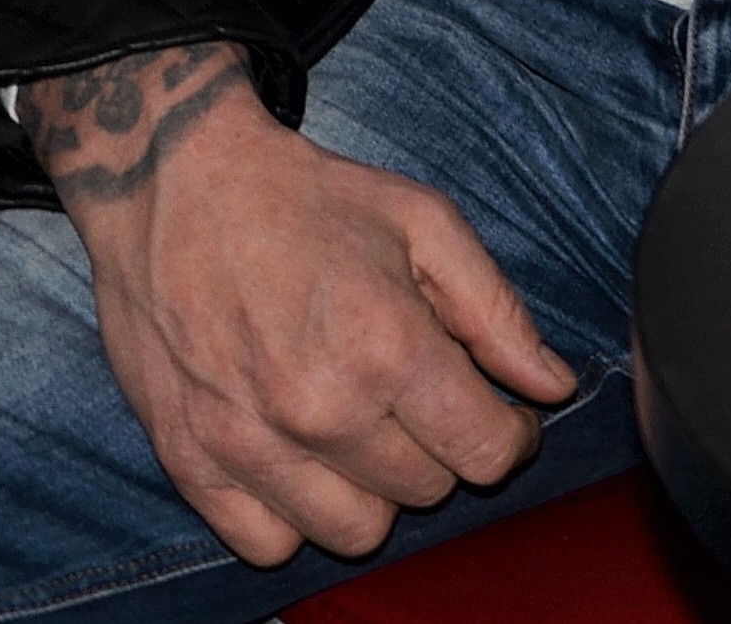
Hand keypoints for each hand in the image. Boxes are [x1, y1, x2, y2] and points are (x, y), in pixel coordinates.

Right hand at [25, 40, 579, 567]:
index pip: (485, 451)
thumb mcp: (427, 225)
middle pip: (426, 491)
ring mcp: (249, 446)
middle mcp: (319, 410)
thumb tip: (554, 386)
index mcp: (387, 347)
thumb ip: (498, 314)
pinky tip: (306, 459)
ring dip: (376, 490)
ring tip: (367, 429)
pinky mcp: (191, 464)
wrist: (177, 186)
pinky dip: (297, 516)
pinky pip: (269, 544)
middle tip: (425, 400)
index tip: (503, 415)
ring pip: (356, 531)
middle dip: (444, 448)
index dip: (512, 436)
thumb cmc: (310, 199)